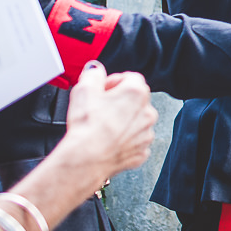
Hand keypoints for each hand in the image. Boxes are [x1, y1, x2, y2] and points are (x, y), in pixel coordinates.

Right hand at [62, 62, 155, 176]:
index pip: (131, 78)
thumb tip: (95, 71)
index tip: (103, 89)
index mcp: (136, 93)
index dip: (114, 81)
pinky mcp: (141, 151)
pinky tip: (108, 140)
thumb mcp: (83, 88)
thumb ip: (93, 74)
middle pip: (135, 99)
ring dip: (123, 121)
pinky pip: (134, 141)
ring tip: (103, 126)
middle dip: (119, 101)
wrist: (87, 158)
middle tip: (100, 108)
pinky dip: (124, 140)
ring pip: (136, 121)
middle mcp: (147, 112)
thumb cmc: (87, 126)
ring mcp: (146, 133)